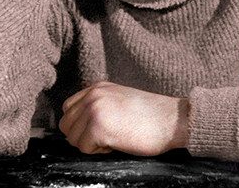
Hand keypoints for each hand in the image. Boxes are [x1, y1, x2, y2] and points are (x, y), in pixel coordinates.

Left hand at [58, 81, 189, 155]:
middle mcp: (93, 95)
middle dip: (83, 136)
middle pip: (67, 124)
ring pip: (73, 138)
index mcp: (98, 87)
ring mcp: (95, 109)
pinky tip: (118, 142)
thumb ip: (98, 104)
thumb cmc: (149, 114)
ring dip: (91, 144)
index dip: (80, 124)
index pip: (68, 108)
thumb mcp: (119, 99)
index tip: (100, 128)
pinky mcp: (99, 127)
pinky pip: (84, 149)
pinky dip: (100, 151)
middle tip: (108, 134)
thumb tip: (78, 123)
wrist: (171, 119)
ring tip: (115, 137)